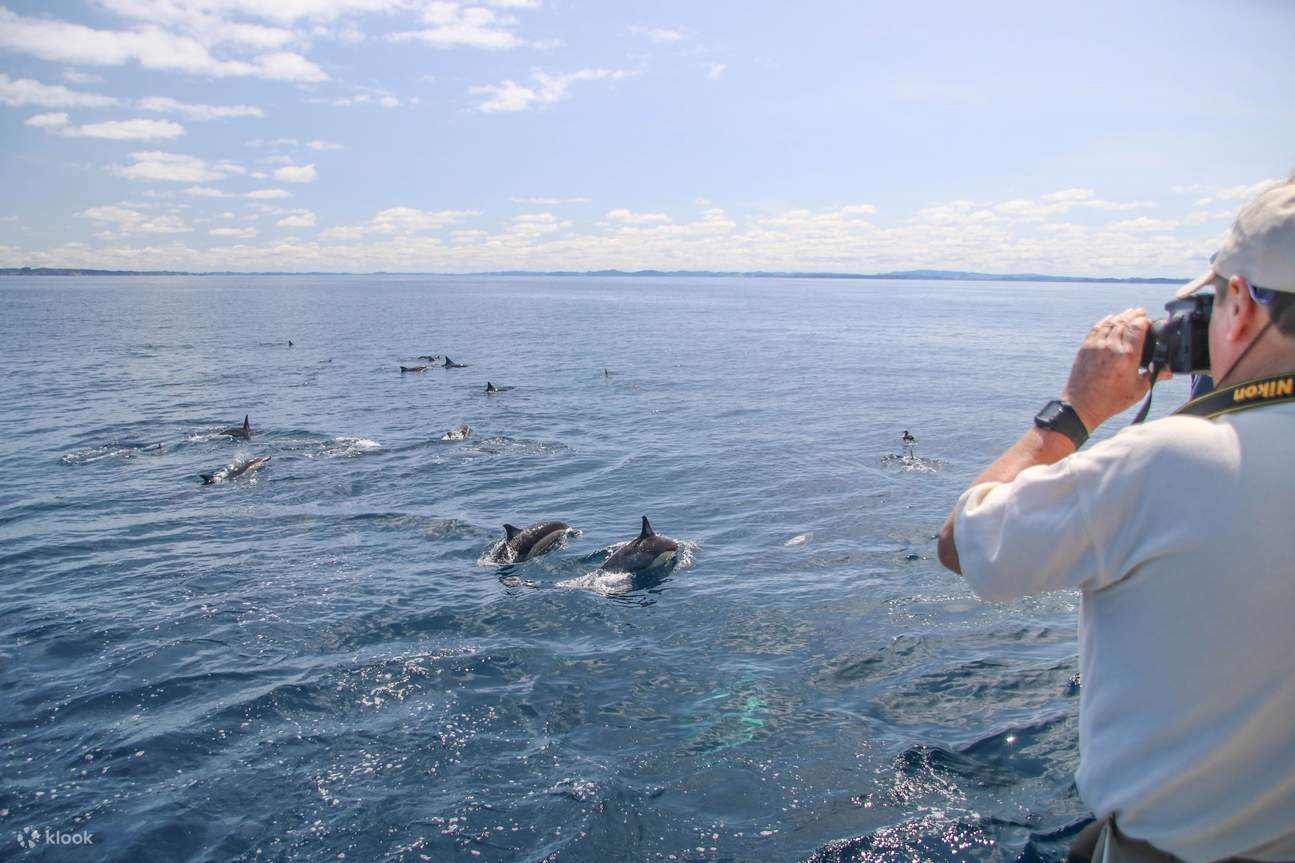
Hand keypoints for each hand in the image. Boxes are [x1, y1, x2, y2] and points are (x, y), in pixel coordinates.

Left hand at [1061, 308, 1169, 430]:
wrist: (1082, 405)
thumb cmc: (1111, 400)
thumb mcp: (1138, 390)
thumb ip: (1153, 376)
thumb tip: (1168, 371)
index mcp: (1127, 356)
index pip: (1137, 327)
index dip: (1144, 320)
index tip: (1148, 321)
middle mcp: (1111, 347)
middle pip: (1124, 322)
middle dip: (1134, 316)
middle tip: (1141, 312)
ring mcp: (1096, 346)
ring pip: (1111, 323)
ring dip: (1121, 316)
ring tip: (1129, 313)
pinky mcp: (1085, 348)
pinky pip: (1097, 328)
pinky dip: (1105, 321)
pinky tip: (1111, 318)